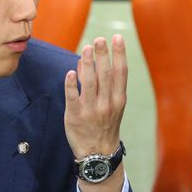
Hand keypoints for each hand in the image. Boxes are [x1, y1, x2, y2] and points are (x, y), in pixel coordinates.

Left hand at [64, 35, 127, 159]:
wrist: (98, 153)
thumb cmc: (105, 124)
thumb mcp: (110, 104)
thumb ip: (101, 83)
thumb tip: (88, 59)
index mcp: (118, 99)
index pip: (121, 72)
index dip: (120, 54)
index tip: (117, 38)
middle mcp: (107, 104)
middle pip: (106, 75)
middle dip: (103, 55)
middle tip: (99, 39)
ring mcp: (91, 111)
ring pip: (90, 83)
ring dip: (88, 64)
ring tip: (86, 48)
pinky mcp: (75, 117)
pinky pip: (72, 98)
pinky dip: (71, 85)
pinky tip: (70, 72)